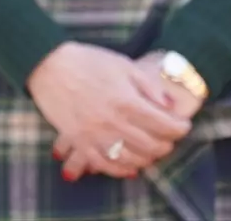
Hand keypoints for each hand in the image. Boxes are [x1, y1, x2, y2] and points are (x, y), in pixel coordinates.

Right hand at [28, 42, 190, 179]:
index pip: (165, 126)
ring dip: (148, 158)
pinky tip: (130, 166)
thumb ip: (149, 87)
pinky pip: (105, 165)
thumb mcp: (122, 65)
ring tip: (152, 149)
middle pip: (153, 146)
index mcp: (127, 102)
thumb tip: (169, 106)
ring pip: (132, 159)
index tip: (182, 124)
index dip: (180, 127)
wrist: (47, 65)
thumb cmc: (85, 61)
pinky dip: (122, 170)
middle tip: (169, 136)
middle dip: (167, 143)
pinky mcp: (79, 142)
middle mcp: (113, 123)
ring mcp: (95, 135)